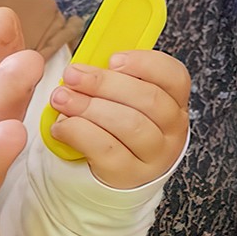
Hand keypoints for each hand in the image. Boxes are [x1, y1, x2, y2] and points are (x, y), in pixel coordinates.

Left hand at [45, 48, 190, 188]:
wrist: (108, 173)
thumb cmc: (112, 124)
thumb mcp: (120, 97)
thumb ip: (112, 78)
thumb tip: (84, 65)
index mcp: (173, 102)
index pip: (175, 77)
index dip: (145, 64)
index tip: (112, 59)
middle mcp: (171, 130)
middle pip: (149, 99)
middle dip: (104, 83)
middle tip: (72, 75)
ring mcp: (155, 156)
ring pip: (130, 125)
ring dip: (89, 107)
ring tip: (61, 98)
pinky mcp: (129, 175)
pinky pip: (106, 150)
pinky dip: (79, 133)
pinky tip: (61, 126)